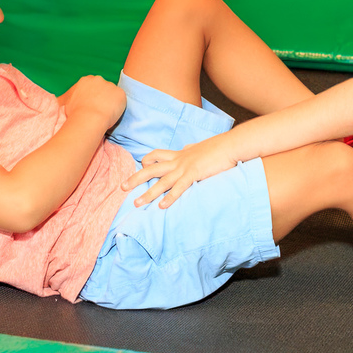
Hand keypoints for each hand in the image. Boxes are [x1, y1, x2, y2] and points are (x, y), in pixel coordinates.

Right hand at [58, 76, 125, 128]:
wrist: (89, 118)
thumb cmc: (75, 112)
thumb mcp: (65, 102)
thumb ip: (66, 98)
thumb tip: (59, 100)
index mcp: (85, 80)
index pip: (92, 87)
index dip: (92, 97)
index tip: (91, 105)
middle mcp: (98, 79)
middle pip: (102, 88)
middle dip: (102, 97)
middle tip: (99, 110)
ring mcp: (110, 85)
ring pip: (112, 94)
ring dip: (111, 101)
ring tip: (106, 113)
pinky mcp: (120, 93)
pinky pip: (121, 100)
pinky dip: (118, 106)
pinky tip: (113, 113)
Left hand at [120, 137, 238, 208]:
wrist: (230, 145)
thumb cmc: (218, 147)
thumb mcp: (200, 147)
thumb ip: (191, 149)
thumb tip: (187, 147)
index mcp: (179, 154)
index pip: (156, 155)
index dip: (146, 161)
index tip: (140, 167)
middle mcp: (178, 160)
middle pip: (151, 169)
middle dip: (136, 179)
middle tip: (122, 188)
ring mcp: (185, 167)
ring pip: (161, 181)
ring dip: (148, 193)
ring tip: (137, 203)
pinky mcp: (194, 174)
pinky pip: (179, 188)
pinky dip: (169, 198)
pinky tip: (161, 207)